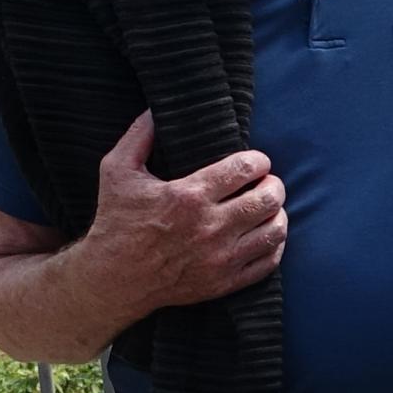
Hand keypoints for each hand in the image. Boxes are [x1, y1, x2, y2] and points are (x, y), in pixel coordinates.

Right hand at [77, 110, 284, 320]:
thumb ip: (139, 136)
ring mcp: (220, 258)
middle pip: (267, 199)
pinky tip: (265, 235)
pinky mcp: (223, 282)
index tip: (258, 161)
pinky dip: (274, 246)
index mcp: (188, 196)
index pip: (243, 170)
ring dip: (278, 214)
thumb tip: (155, 109)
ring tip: (270, 207)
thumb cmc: (115, 221)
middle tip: (269, 182)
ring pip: (273, 231)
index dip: (258, 161)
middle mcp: (210, 227)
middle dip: (274, 185)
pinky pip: (267, 263)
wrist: (113, 278)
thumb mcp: (116, 171)